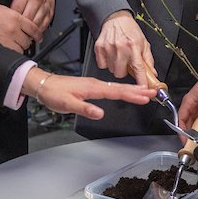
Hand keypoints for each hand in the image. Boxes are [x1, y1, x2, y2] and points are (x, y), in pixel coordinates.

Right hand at [0, 2, 41, 51]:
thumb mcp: (5, 10)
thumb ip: (17, 18)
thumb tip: (26, 28)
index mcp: (15, 18)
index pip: (33, 29)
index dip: (37, 35)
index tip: (38, 38)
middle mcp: (12, 29)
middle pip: (28, 41)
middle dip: (25, 41)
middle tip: (21, 40)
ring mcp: (6, 40)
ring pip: (20, 49)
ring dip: (18, 48)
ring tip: (12, 44)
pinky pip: (10, 54)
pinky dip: (10, 53)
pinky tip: (6, 48)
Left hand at [11, 0, 54, 32]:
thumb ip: (14, 6)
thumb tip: (9, 19)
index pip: (17, 11)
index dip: (13, 21)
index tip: (10, 27)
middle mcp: (36, 1)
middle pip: (28, 19)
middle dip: (21, 28)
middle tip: (16, 35)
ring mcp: (44, 8)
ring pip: (37, 24)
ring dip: (30, 32)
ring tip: (24, 37)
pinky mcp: (50, 13)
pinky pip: (44, 25)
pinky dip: (38, 31)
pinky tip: (33, 34)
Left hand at [25, 68, 154, 120]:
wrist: (44, 85)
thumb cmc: (54, 93)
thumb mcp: (67, 104)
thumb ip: (85, 108)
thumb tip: (100, 114)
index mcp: (93, 88)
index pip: (117, 92)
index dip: (133, 95)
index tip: (146, 97)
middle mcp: (96, 85)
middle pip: (121, 88)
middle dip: (138, 91)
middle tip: (153, 93)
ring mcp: (94, 85)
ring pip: (117, 88)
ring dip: (132, 90)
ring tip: (145, 92)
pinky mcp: (91, 88)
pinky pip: (111, 89)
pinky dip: (122, 90)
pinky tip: (125, 92)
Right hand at [93, 11, 153, 81]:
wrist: (116, 18)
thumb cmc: (131, 30)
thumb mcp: (144, 43)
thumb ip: (148, 59)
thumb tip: (152, 73)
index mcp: (134, 46)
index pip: (139, 68)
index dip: (142, 81)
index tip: (144, 90)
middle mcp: (121, 47)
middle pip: (121, 73)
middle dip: (124, 71)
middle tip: (126, 63)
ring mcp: (109, 48)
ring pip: (112, 70)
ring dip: (116, 67)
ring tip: (119, 56)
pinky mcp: (99, 48)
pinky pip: (102, 65)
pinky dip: (107, 63)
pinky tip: (111, 55)